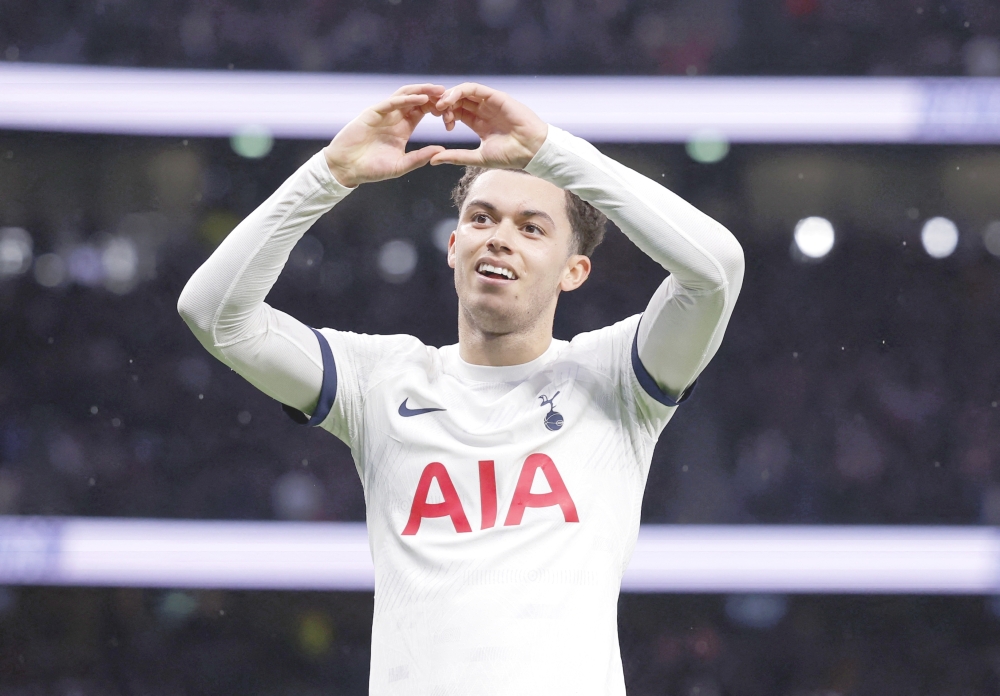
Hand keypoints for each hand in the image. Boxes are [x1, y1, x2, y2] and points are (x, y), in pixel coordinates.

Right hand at [323, 84, 446, 187]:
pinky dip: (406, 99)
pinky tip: (420, 99)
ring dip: (423, 91)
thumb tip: (442, 151)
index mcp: (403, 127)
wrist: (347, 169)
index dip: (438, 109)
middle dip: (434, 95)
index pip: (424, 110)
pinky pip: (391, 102)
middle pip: (417, 99)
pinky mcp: (372, 113)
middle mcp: (395, 117)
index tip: (453, 113)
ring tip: (439, 91)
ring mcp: (384, 113)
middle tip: (452, 94)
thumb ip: (419, 157)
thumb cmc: (372, 169)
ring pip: (406, 95)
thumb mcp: (401, 165)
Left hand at [429, 83, 548, 169]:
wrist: (530, 151)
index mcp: (479, 123)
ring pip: (464, 92)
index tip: (440, 124)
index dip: (445, 115)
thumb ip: (455, 157)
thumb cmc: (509, 156)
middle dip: (444, 104)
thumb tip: (432, 160)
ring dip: (449, 97)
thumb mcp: (477, 157)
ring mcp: (489, 102)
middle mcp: (483, 110)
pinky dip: (460, 91)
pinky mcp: (496, 96)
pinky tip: (450, 100)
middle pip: (458, 101)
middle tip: (434, 112)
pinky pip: (474, 88)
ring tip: (439, 107)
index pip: (457, 113)